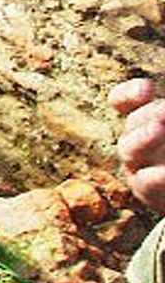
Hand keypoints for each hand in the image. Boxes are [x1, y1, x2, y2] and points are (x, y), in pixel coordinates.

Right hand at [112, 78, 164, 212]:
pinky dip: (156, 177)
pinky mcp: (147, 192)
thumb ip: (162, 114)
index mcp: (144, 122)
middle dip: (149, 114)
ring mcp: (138, 168)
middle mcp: (136, 143)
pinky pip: (145, 183)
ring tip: (159, 129)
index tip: (146, 89)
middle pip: (133, 123)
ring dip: (143, 138)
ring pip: (129, 149)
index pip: (121, 102)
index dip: (127, 95)